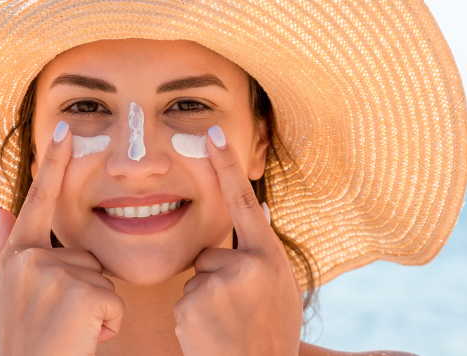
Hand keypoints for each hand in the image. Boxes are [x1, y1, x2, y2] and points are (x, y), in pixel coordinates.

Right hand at [0, 121, 124, 355]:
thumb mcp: (2, 294)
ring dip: (95, 308)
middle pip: (84, 256)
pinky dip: (107, 325)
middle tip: (59, 320)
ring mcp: (54, 275)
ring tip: (69, 330)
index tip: (65, 128)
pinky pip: (113, 302)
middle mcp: (30, 260)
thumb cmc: (19, 340)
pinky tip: (83, 337)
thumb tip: (0, 206)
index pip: (39, 201)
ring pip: (100, 279)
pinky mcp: (80, 295)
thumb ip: (3, 247)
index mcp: (16, 256)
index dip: (52, 164)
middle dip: (84, 289)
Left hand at [173, 126, 302, 355]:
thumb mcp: (281, 288)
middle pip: (210, 252)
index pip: (244, 201)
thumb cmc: (271, 334)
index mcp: (270, 258)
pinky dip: (193, 315)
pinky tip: (211, 333)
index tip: (212, 133)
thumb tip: (255, 207)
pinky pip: (184, 298)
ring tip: (226, 324)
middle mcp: (247, 265)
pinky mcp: (192, 304)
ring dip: (205, 298)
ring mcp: (218, 284)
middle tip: (237, 310)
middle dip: (216, 277)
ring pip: (196, 276)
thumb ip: (264, 252)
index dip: (227, 165)